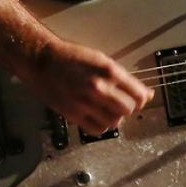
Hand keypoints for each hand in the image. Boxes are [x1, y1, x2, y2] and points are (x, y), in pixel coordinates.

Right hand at [22, 36, 153, 132]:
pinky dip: (101, 126)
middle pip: (128, 109)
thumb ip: (122, 77)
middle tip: (125, 103)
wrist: (42, 61)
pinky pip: (96, 129)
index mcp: (109, 71)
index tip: (142, 98)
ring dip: (115, 117)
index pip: (138, 94)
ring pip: (114, 121)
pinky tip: (98, 117)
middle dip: (129, 107)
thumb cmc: (71, 57)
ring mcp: (86, 102)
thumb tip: (142, 91)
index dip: (142, 98)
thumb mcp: (101, 60)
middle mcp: (99, 88)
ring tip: (110, 109)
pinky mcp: (73, 114)